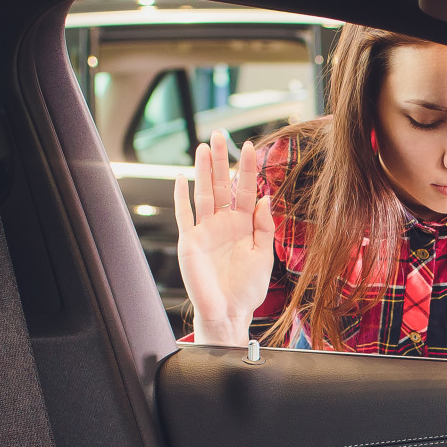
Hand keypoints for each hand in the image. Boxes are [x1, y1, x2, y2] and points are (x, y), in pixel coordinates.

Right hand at [174, 130, 275, 344]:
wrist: (229, 312)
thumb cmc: (247, 288)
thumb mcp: (264, 255)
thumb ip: (264, 226)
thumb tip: (266, 197)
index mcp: (244, 225)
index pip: (246, 190)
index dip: (247, 169)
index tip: (249, 146)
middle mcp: (223, 223)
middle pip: (221, 184)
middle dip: (220, 160)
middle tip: (220, 134)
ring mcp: (205, 231)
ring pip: (203, 193)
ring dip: (202, 171)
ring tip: (203, 147)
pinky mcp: (190, 241)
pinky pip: (184, 216)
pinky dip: (181, 197)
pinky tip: (180, 178)